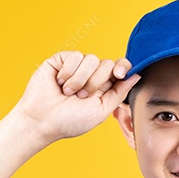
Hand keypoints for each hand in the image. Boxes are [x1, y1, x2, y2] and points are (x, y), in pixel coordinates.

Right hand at [13, 51, 140, 143]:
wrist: (42, 121)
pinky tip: (60, 83)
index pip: (120, 68)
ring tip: (68, 93)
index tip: (119, 75)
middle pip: (107, 63)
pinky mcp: (61, 60)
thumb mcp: (100, 111)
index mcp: (103, 87)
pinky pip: (75, 56)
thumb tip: (136, 76)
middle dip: (96, 81)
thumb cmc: (70, 121)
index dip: (123, 67)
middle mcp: (91, 74)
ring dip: (80, 80)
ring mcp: (76, 66)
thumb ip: (119, 94)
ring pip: (91, 59)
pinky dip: (69, 72)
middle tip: (82, 96)